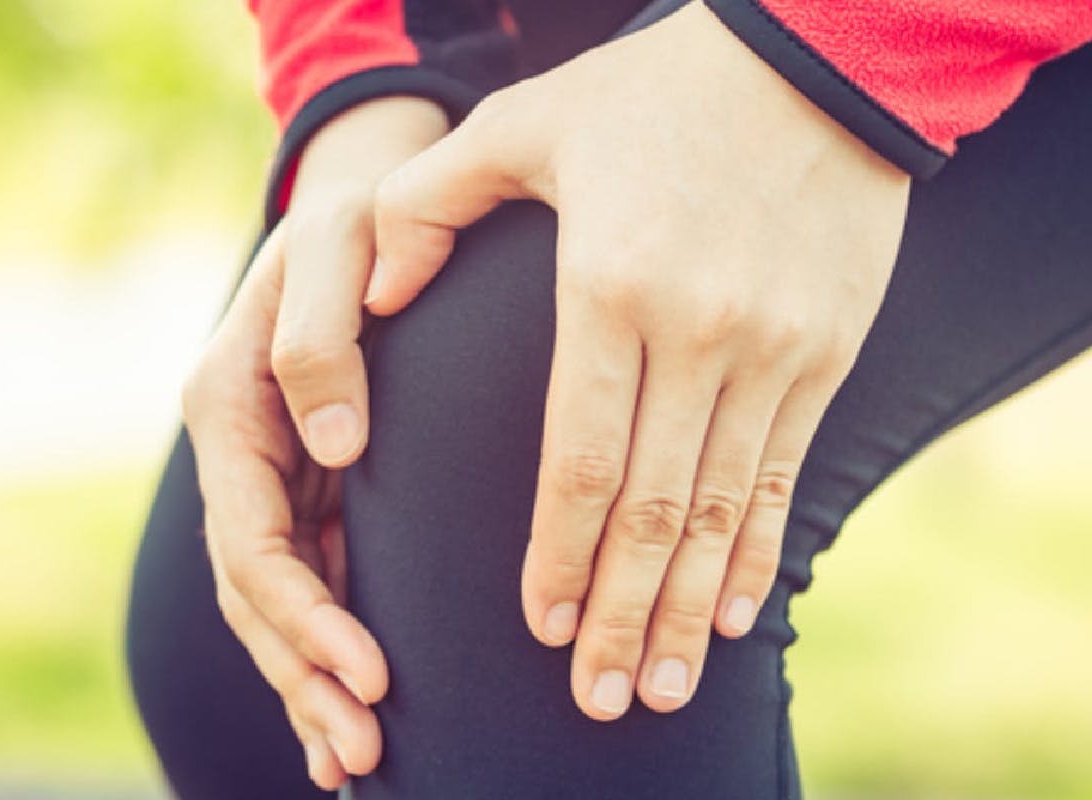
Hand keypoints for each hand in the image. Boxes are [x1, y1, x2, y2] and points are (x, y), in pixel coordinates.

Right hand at [181, 96, 448, 787]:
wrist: (367, 202)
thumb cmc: (355, 216)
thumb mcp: (336, 246)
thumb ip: (320, 341)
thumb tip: (334, 450)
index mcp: (229, 406)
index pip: (252, 538)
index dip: (303, 613)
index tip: (368, 669)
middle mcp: (242, 452)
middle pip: (257, 590)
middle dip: (307, 673)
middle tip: (366, 749)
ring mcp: (273, 473)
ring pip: (278, 598)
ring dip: (313, 680)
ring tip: (359, 757)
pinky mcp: (311, 483)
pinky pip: (309, 576)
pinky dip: (324, 645)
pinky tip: (352, 705)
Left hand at [368, 4, 909, 719]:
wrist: (817, 60)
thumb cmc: (654, 92)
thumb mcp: (526, 124)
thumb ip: (429, 206)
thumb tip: (373, 295)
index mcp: (612, 286)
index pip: (578, 457)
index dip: (556, 554)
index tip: (540, 627)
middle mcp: (699, 332)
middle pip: (650, 508)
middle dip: (621, 616)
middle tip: (598, 701)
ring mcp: (774, 348)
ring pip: (723, 510)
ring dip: (691, 609)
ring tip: (665, 687)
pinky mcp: (827, 351)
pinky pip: (788, 473)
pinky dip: (762, 552)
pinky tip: (743, 615)